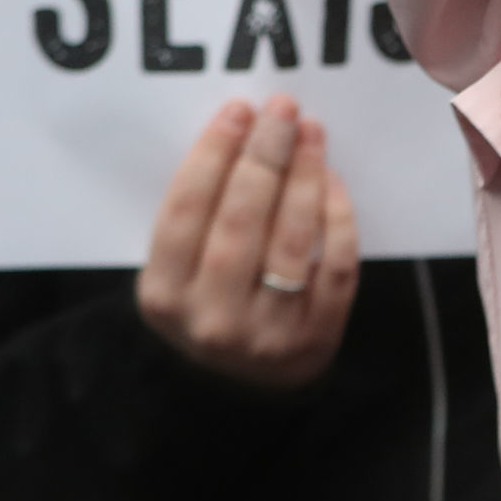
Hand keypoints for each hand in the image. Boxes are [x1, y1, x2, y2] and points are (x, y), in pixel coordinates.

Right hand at [136, 97, 359, 388]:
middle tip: (281, 109)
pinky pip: (334, 267)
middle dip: (264, 154)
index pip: (185, 212)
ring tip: (311, 132)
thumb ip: (197, 217)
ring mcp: (265, 334)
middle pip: (239, 220)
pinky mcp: (314, 339)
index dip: (212, 155)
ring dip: (304, 176)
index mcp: (163, 297)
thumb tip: (239, 131)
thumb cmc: (207, 307)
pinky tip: (332, 180)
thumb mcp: (177, 274)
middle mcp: (210, 319)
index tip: (237, 111)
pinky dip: (337, 218)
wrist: (238, 391)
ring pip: (290, 240)